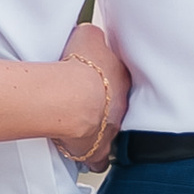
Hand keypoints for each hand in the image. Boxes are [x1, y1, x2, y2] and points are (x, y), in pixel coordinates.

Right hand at [54, 18, 127, 169]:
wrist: (71, 98)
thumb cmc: (79, 66)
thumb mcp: (87, 35)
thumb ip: (93, 36)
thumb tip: (91, 35)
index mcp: (121, 78)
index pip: (119, 78)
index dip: (105, 78)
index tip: (93, 78)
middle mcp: (121, 106)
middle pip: (116, 105)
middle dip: (103, 104)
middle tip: (84, 100)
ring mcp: (112, 130)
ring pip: (109, 131)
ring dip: (96, 127)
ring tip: (79, 123)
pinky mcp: (98, 151)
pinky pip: (98, 158)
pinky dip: (91, 157)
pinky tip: (82, 152)